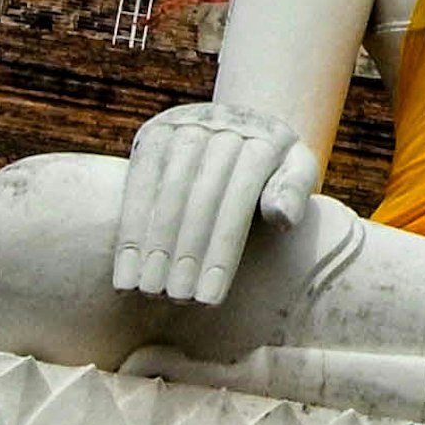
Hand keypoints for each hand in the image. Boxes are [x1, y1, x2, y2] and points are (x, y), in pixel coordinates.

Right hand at [111, 103, 319, 302]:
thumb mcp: (298, 173)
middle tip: (175, 299)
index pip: (238, 201)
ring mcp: (185, 125)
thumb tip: (281, 216)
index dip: (221, 252)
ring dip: (154, 243)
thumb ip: (294, 192)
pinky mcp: (155, 133)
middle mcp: (223, 126)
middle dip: (185, 252)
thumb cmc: (278, 168)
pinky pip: (138, 181)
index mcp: (265, 139)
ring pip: (166, 191)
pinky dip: (131, 226)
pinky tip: (126, 266)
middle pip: (200, 197)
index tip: (209, 299)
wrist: (250, 124)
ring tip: (147, 289)